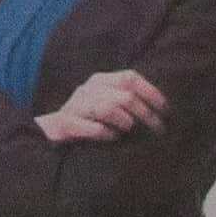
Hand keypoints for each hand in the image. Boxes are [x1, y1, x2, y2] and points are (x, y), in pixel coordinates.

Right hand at [35, 68, 167, 143]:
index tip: (166, 110)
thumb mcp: (105, 101)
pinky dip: (105, 133)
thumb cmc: (86, 118)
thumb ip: (126, 100)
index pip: (130, 78)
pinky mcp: (66, 124)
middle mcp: (89, 89)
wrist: (50, 131)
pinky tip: (112, 138)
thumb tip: (159, 111)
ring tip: (131, 132)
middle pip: (125, 97)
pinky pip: (92, 128)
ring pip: (109, 109)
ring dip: (126, 122)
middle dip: (146, 115)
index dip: (151, 92)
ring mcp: (76, 106)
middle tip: (158, 130)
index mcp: (101, 80)